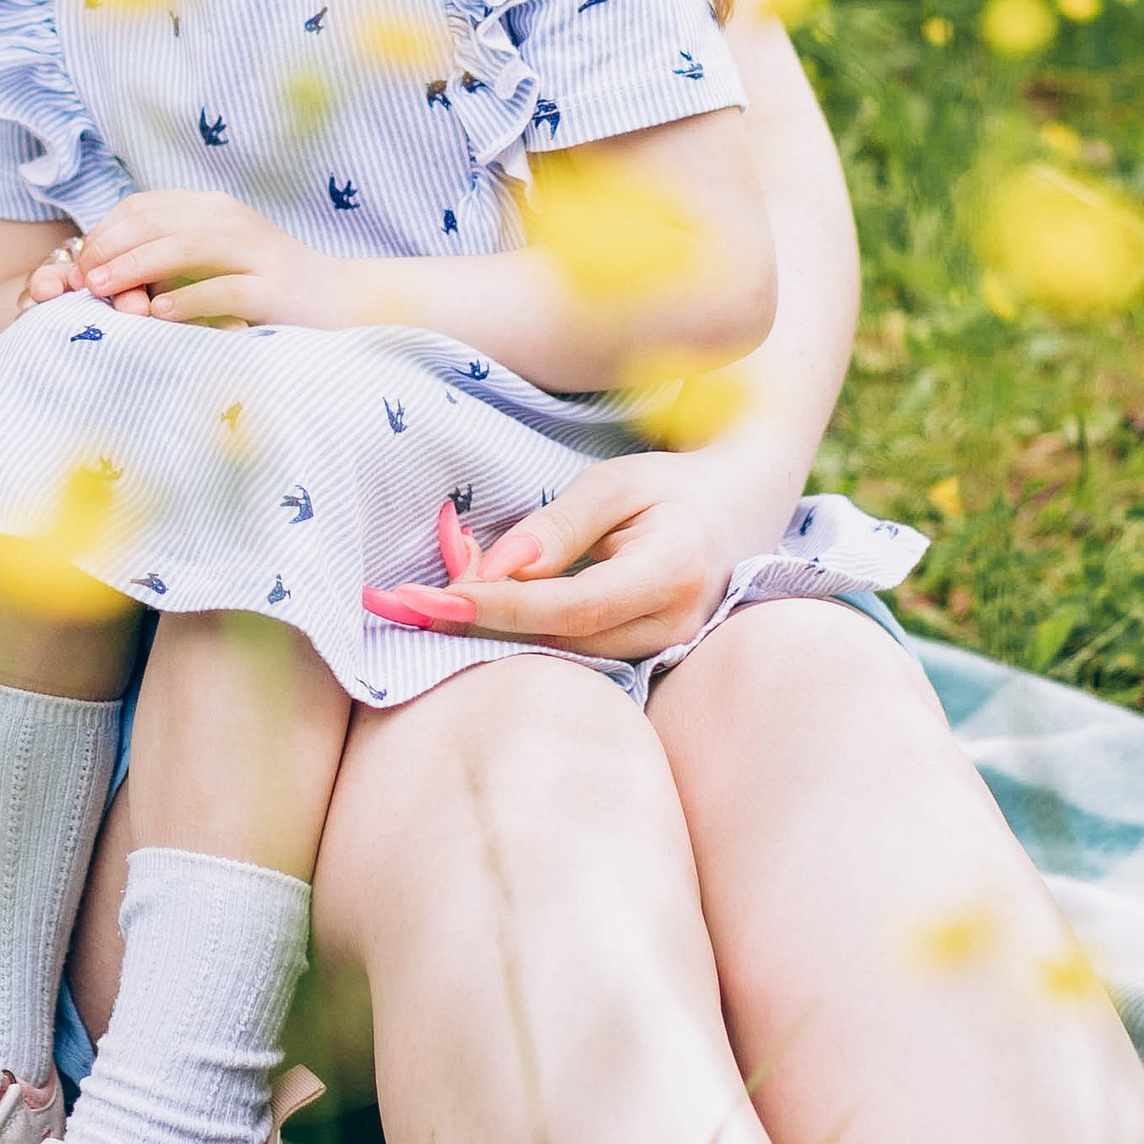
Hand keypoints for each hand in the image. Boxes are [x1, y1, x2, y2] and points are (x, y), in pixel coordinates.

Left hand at [47, 188, 334, 330]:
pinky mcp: (272, 288)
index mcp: (212, 208)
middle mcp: (231, 221)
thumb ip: (168, 253)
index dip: (104, 231)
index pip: (143, 206)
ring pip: (183, 247)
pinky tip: (159, 314)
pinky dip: (187, 299)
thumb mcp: (213, 258)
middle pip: (155, 222)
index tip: (78, 263)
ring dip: (135, 267)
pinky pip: (224, 289)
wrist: (338, 298)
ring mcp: (254, 252)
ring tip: (102, 290)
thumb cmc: (264, 284)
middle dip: (110, 248)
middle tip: (80, 279)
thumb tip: (104, 267)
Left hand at [384, 448, 788, 660]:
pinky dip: (523, 634)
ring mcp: (665, 652)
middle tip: (406, 601)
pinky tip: (477, 611)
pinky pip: (576, 657)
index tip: (435, 595)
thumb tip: (499, 569)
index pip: (571, 606)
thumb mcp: (615, 483)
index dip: (499, 606)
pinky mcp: (648, 661)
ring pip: (564, 657)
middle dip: (479, 624)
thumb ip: (558, 527)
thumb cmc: (672, 486)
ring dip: (494, 632)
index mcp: (669, 572)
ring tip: (432, 599)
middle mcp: (672, 626)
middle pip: (560, 642)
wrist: (737, 510)